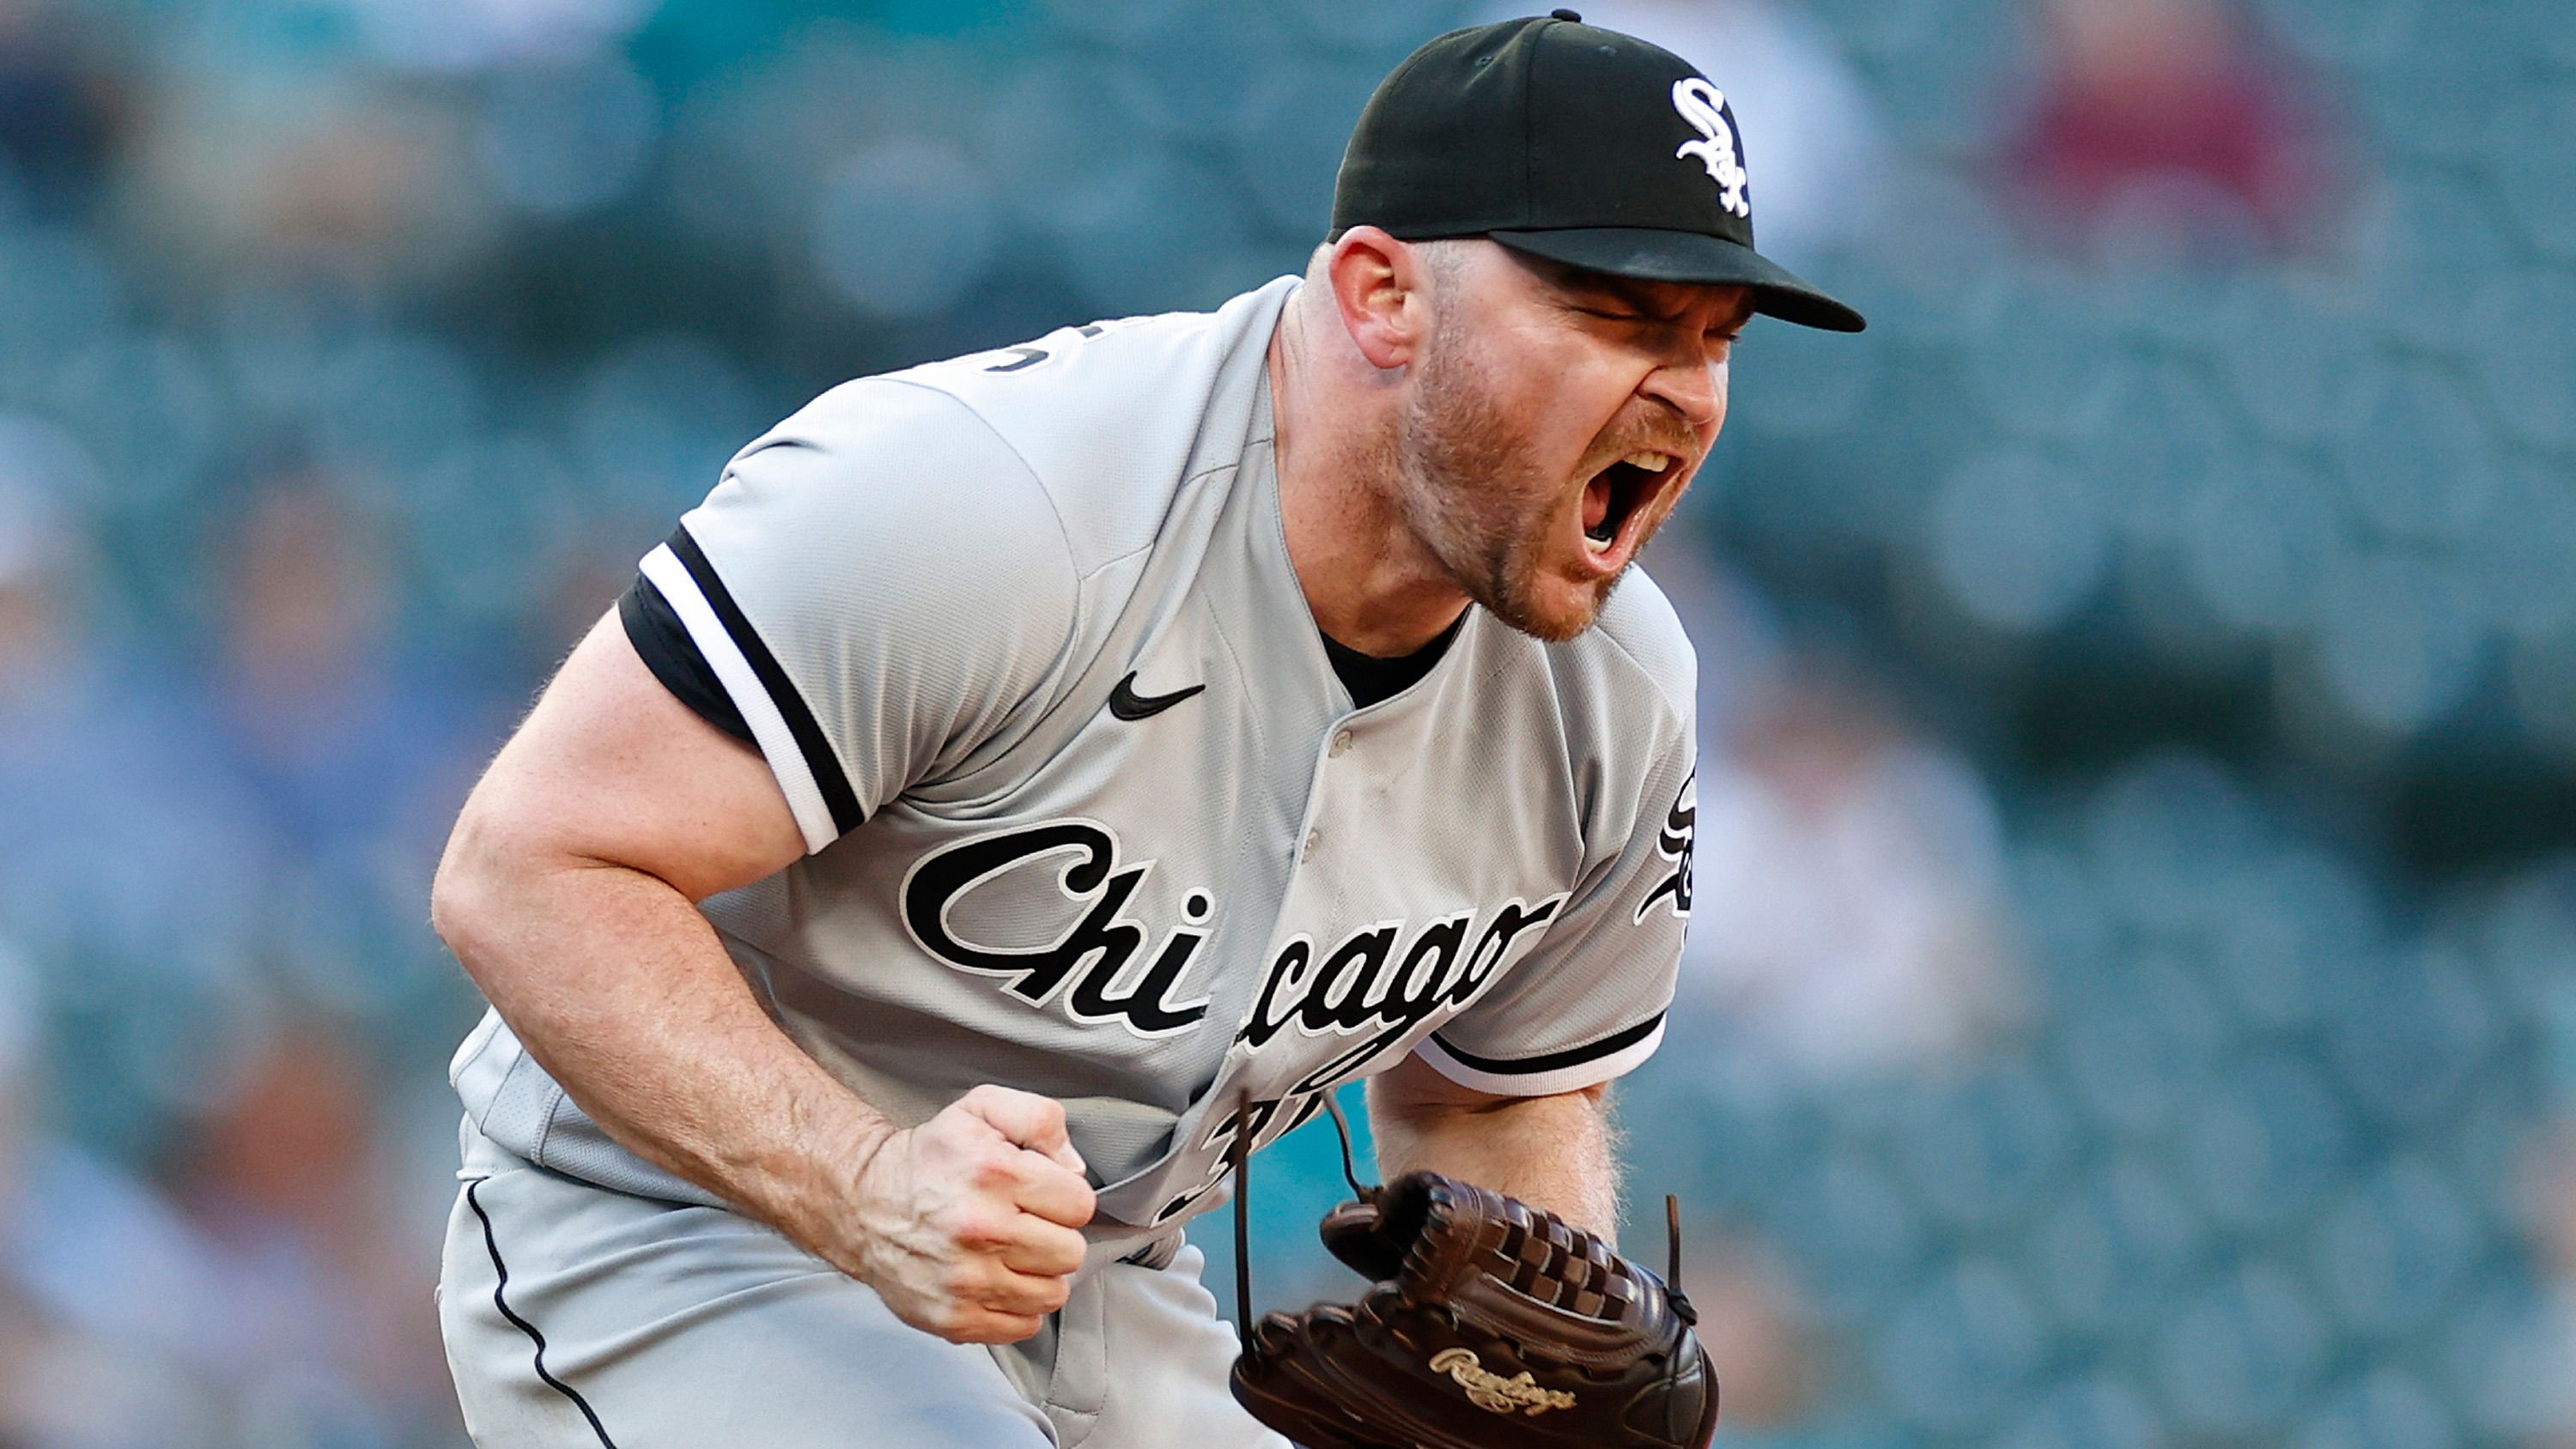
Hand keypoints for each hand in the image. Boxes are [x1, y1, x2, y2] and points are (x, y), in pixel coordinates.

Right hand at [844, 1084, 1096, 1343]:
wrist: (863, 1202)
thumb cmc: (929, 1159)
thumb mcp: (982, 1109)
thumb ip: (1041, 1120)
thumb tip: (1074, 1169)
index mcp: (995, 1174)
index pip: (1080, 1205)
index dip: (1064, 1197)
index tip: (1040, 1195)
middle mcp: (981, 1230)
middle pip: (1070, 1253)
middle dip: (1054, 1236)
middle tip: (1024, 1225)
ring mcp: (966, 1280)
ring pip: (1052, 1294)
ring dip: (1038, 1274)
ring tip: (1009, 1253)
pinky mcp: (953, 1318)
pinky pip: (1023, 1326)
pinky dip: (1016, 1307)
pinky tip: (994, 1280)